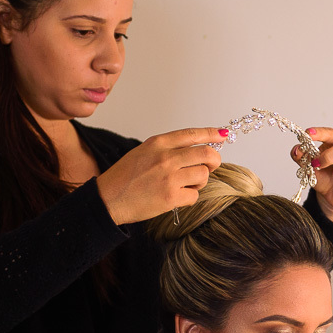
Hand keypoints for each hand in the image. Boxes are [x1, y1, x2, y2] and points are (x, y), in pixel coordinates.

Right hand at [96, 128, 224, 225]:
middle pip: (207, 154)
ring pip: (203, 174)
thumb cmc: (125, 177)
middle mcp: (165, 157)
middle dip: (214, 160)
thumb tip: (195, 149)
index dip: (211, 134)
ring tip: (185, 184)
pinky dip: (189, 196)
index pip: (192, 134)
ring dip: (199, 181)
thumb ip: (167, 148)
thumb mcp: (144, 152)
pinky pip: (195, 195)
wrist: (108, 198)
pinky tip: (175, 196)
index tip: (223, 134)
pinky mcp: (171, 196)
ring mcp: (169, 177)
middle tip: (210, 166)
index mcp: (158, 143)